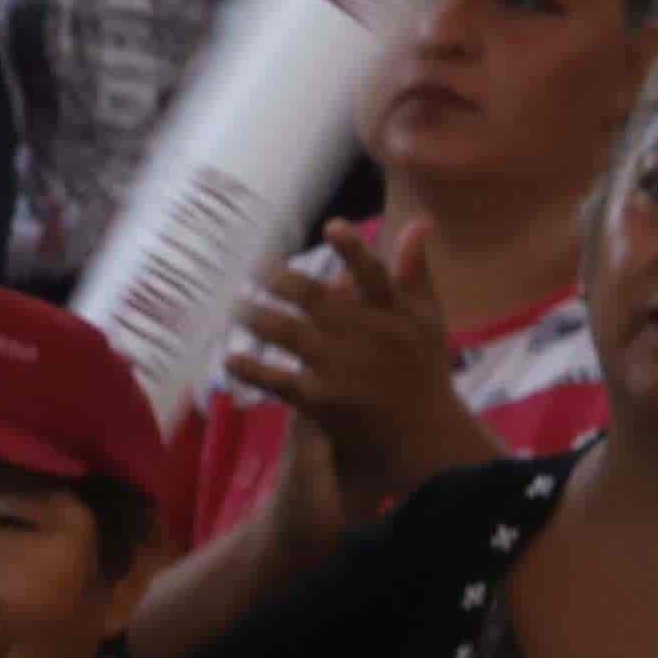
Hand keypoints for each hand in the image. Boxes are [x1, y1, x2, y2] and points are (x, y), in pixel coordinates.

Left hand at [224, 223, 494, 517]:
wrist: (424, 437)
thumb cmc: (422, 366)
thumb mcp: (427, 318)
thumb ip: (415, 270)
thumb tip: (419, 220)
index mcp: (395, 314)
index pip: (374, 276)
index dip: (353, 251)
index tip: (330, 226)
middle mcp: (368, 339)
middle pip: (318, 302)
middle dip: (283, 281)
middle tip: (254, 266)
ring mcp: (343, 370)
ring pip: (290, 335)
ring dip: (257, 316)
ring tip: (233, 303)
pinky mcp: (324, 401)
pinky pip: (280, 382)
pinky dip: (253, 370)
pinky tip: (230, 359)